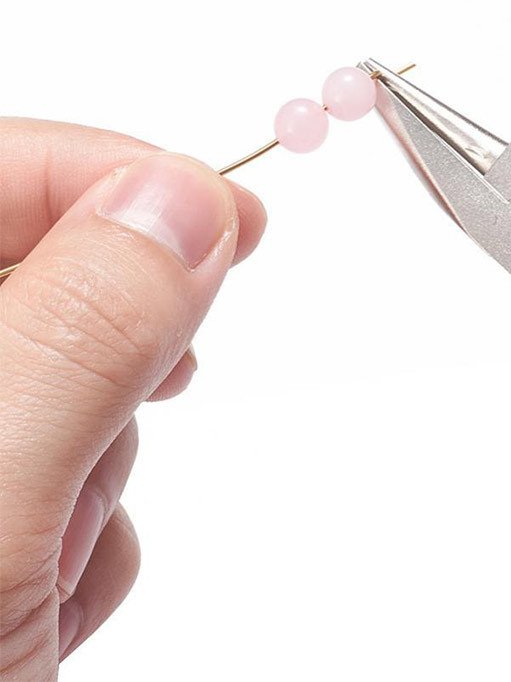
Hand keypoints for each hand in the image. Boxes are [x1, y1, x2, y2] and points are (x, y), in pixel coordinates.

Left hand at [0, 118, 266, 678]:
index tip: (234, 220)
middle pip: (45, 278)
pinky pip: (66, 466)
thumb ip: (83, 330)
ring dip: (94, 464)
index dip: (126, 178)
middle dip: (112, 357)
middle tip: (123, 427)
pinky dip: (80, 525)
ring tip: (34, 568)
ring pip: (70, 385)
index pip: (0, 167)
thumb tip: (181, 202)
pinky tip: (32, 595)